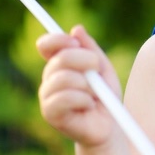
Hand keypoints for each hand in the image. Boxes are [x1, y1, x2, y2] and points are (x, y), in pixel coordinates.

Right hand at [37, 25, 122, 146]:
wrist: (109, 126)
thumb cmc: (105, 96)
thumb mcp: (103, 68)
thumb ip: (91, 49)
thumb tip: (77, 29)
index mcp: (59, 65)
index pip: (46, 44)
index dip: (59, 39)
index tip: (75, 42)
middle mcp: (49, 79)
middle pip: (60, 58)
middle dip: (85, 60)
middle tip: (97, 70)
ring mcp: (47, 96)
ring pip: (64, 77)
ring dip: (86, 84)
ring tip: (94, 95)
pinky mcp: (50, 113)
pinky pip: (65, 97)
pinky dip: (83, 100)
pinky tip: (89, 106)